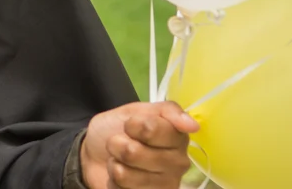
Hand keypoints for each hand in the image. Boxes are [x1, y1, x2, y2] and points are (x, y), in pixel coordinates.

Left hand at [80, 101, 198, 188]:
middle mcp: (177, 165)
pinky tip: (121, 179)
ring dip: (114, 164)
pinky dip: (113, 182)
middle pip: (132, 152)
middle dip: (117, 144)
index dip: (132, 125)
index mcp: (178, 139)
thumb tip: (193, 125)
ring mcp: (165, 186)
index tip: (129, 125)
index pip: (150, 129)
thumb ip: (168, 111)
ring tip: (120, 160)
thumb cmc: (119, 129)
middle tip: (121, 143)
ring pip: (123, 174)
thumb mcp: (137, 110)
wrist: (98, 152)